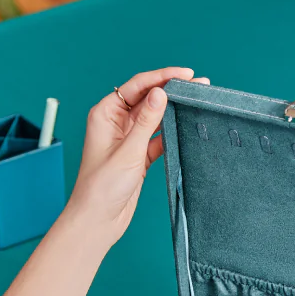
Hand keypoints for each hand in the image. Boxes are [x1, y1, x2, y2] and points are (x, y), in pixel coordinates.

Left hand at [66, 67, 208, 246]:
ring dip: (173, 111)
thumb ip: (146, 122)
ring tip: (196, 101)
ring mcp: (128, 139)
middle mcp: (116, 123)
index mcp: (105, 114)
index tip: (185, 74)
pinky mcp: (138, 156)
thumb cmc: (100, 188)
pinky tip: (186, 127)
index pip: (137, 86)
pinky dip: (171, 132)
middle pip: (147, 98)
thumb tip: (160, 93)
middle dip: (171, 90)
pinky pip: (158, 137)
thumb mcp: (128, 152)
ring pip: (155, 117)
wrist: (97, 221)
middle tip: (197, 85)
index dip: (162, 77)